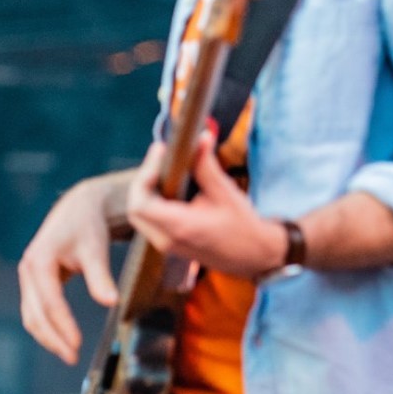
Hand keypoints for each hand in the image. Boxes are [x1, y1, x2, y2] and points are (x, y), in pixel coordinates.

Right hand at [17, 176, 122, 365]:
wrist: (79, 207)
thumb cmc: (88, 226)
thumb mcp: (95, 249)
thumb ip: (100, 276)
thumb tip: (111, 302)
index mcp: (39, 261)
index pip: (50, 302)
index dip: (63, 326)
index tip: (77, 345)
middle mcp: (28, 270)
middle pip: (36, 314)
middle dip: (54, 339)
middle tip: (73, 357)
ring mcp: (28, 277)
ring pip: (32, 315)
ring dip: (48, 337)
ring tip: (69, 354)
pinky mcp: (34, 281)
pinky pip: (35, 310)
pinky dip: (46, 327)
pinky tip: (62, 339)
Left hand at [123, 131, 284, 277]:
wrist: (257, 256)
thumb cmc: (245, 227)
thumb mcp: (225, 192)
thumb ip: (206, 165)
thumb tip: (201, 137)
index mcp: (180, 228)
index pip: (140, 203)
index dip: (144, 175)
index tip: (159, 154)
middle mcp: (168, 240)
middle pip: (135, 209)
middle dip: (143, 180)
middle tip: (160, 158)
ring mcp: (168, 246)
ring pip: (141, 216)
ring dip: (148, 190)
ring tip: (164, 167)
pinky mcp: (172, 245)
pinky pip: (151, 222)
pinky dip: (154, 202)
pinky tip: (170, 185)